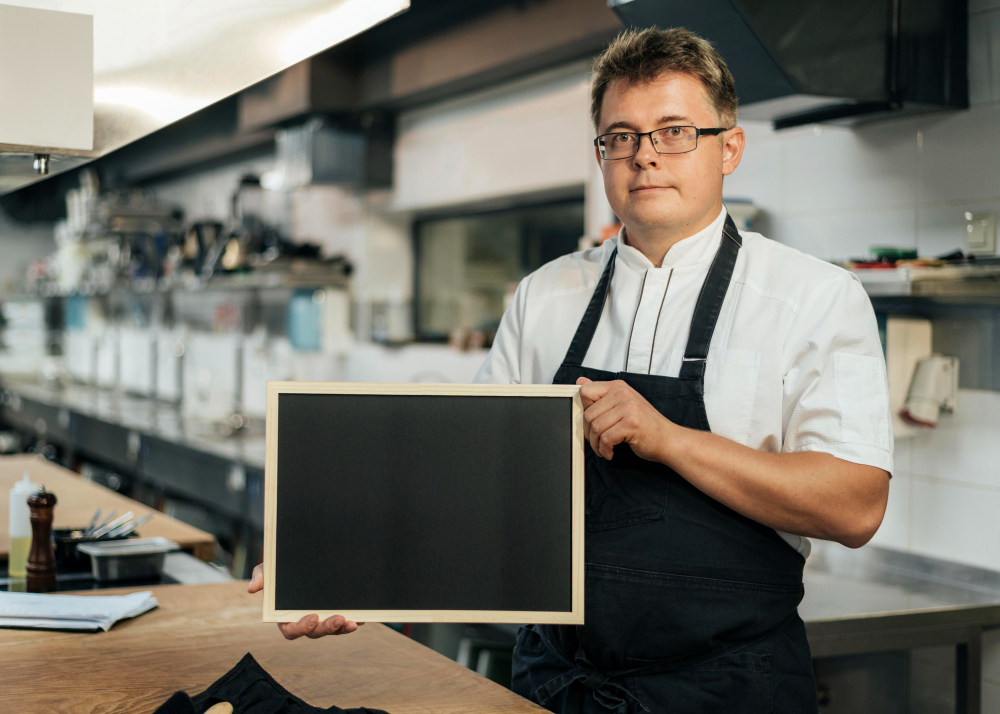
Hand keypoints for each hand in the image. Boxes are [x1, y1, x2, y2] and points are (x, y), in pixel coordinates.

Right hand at [248, 563, 364, 639]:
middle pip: (316, 633)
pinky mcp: (335, 612)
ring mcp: (321, 618)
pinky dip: (353, 621)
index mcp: (285, 617)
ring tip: (354, 622)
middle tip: (339, 619)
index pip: (292, 631)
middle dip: (328, 628)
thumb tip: (253, 588)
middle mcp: (305, 621)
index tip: (313, 618)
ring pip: (332, 630)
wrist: (298, 561)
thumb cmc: (279, 570)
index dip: (302, 628)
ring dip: (342, 628)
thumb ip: (261, 577)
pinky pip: (345, 621)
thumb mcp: (268, 569)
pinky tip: (362, 618)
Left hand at [577, 377, 674, 461]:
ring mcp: (628, 407)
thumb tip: (580, 381)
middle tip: (597, 441)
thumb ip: (601, 394)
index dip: (584, 410)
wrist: (667, 439)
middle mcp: (622, 393)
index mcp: (618, 386)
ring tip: (604, 448)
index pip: (585, 392)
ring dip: (596, 444)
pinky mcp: (631, 423)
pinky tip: (610, 452)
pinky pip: (606, 439)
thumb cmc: (645, 425)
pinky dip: (604, 450)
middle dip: (589, 433)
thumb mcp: (622, 405)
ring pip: (596, 428)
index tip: (591, 422)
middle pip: (588, 414)